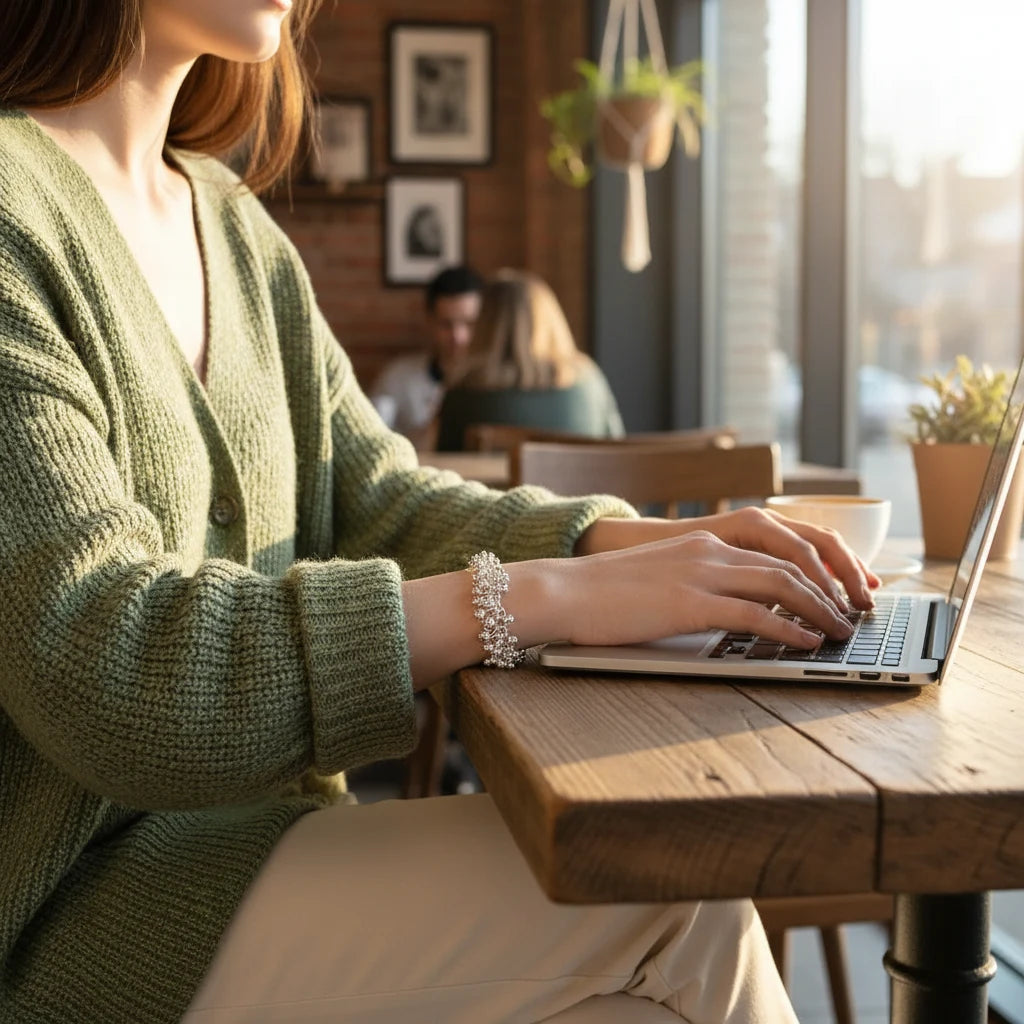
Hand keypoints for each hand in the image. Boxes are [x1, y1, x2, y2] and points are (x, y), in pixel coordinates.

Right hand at [576, 507, 879, 610]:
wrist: (564, 590)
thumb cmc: (607, 593)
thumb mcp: (662, 577)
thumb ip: (700, 584)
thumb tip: (737, 609)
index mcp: (707, 542)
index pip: (781, 548)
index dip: (823, 568)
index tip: (847, 590)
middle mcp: (711, 550)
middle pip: (793, 562)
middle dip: (835, 589)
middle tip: (858, 614)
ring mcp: (701, 573)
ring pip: (782, 584)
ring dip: (821, 610)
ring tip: (842, 632)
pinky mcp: (689, 602)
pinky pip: (753, 613)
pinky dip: (788, 628)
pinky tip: (806, 643)